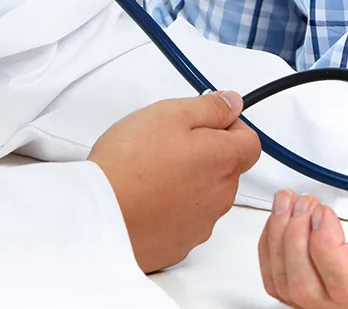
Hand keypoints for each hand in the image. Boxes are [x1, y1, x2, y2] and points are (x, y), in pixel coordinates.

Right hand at [89, 91, 260, 272]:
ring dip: (188, 184)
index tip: (206, 124)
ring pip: (206, 196)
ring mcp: (201, 224)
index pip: (250, 142)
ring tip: (150, 174)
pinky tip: (146, 200)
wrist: (97, 215)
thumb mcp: (170, 113)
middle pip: (227, 169)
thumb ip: (210, 107)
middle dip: (205, 155)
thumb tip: (232, 104)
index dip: (229, 128)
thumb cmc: (129, 165)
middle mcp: (221, 196)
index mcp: (223, 160)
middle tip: (167, 146)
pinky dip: (171, 210)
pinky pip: (184, 221)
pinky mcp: (179, 244)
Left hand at [260, 190, 347, 308]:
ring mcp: (344, 299)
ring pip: (289, 289)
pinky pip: (285, 281)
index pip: (346, 287)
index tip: (324, 212)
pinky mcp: (327, 285)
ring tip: (292, 202)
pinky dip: (273, 248)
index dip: (324, 249)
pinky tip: (285, 218)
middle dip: (294, 241)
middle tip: (304, 202)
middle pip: (308, 294)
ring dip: (278, 241)